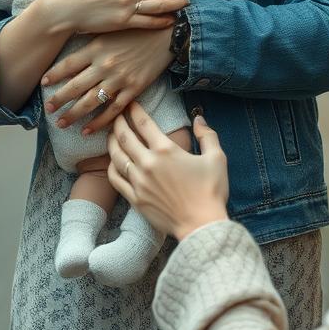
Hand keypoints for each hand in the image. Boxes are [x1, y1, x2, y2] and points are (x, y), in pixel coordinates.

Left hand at [44, 27, 172, 132]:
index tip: (42, 84)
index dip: (53, 76)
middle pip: (75, 87)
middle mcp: (104, 65)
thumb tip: (70, 45)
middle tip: (48, 110)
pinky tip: (86, 131)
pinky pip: (112, 111)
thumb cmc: (136, 30)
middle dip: (58, 101)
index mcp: (96, 48)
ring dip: (73, 115)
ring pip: (90, 102)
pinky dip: (98, 123)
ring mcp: (119, 79)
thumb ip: (90, 41)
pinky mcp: (133, 90)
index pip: (68, 65)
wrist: (166, 35)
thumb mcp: (110, 30)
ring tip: (61, 123)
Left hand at [107, 105, 229, 239]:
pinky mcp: (135, 198)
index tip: (131, 104)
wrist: (201, 225)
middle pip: (124, 136)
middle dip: (119, 121)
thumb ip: (207, 135)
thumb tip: (198, 118)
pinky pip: (115, 178)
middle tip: (116, 114)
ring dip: (112, 141)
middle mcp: (148, 163)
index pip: (144, 123)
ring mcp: (139, 182)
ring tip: (112, 134)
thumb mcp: (217, 158)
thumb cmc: (211, 191)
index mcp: (166, 150)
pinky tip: (114, 161)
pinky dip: (112, 166)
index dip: (135, 110)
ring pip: (116, 156)